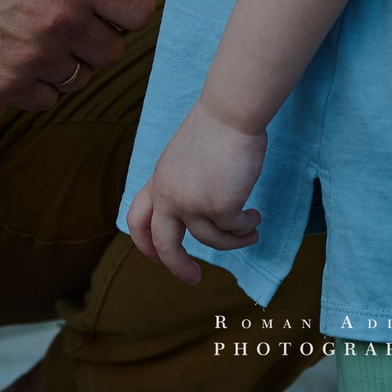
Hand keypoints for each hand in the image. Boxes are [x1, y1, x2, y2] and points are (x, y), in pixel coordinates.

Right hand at [0, 0, 158, 153]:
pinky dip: (40, 83)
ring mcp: (29, 59)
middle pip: (112, 50)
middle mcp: (58, 23)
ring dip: (70, 60)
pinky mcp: (1, 86)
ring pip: (79, 77)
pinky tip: (22, 54)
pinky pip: (45, 99)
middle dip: (100, 33)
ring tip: (44, 33)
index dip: (128, 3)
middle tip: (74, 15)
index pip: (139, 11)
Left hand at [126, 99, 266, 283]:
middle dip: (178, 267)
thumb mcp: (182, 158)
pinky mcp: (220, 207)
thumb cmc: (214, 128)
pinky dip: (246, 227)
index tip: (158, 258)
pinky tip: (254, 217)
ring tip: (251, 231)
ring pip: (211, 240)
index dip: (145, 244)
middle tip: (193, 278)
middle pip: (166, 245)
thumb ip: (181, 184)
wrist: (230, 113)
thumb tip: (194, 212)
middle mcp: (170, 197)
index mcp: (158, 182)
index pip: (137, 221)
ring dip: (234, 241)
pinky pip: (235, 229)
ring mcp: (194, 204)